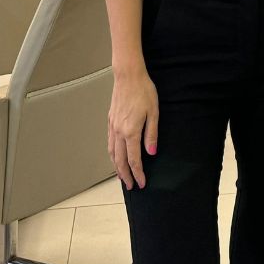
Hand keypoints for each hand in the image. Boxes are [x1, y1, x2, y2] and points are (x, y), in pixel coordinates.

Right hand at [108, 67, 158, 189]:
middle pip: (120, 160)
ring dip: (117, 168)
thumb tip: (151, 152)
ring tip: (122, 177)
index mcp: (131, 131)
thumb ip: (152, 134)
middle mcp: (119, 132)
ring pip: (112, 153)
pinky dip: (112, 155)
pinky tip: (115, 157)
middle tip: (132, 186)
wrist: (128, 76)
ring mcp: (112, 127)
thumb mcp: (154, 112)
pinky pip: (109, 143)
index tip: (142, 183)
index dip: (138, 173)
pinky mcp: (110, 121)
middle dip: (126, 176)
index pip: (134, 159)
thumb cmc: (143, 91)